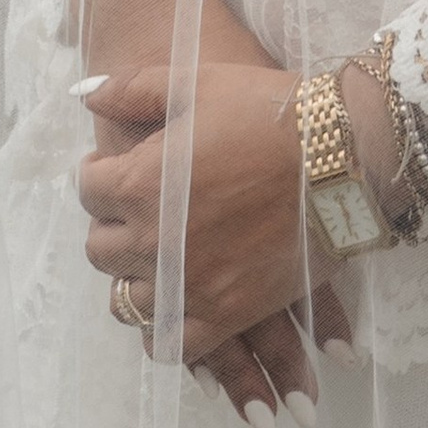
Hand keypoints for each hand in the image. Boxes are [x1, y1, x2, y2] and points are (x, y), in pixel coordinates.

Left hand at [80, 59, 332, 393]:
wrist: (342, 156)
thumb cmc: (269, 112)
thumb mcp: (196, 83)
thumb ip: (132, 89)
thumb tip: (85, 94)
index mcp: (140, 183)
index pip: (89, 190)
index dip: (99, 174)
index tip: (114, 168)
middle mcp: (154, 241)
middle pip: (100, 249)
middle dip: (111, 225)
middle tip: (138, 209)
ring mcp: (189, 284)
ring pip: (128, 298)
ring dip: (135, 274)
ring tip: (158, 253)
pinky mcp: (226, 315)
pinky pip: (173, 343)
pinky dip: (164, 331)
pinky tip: (174, 307)